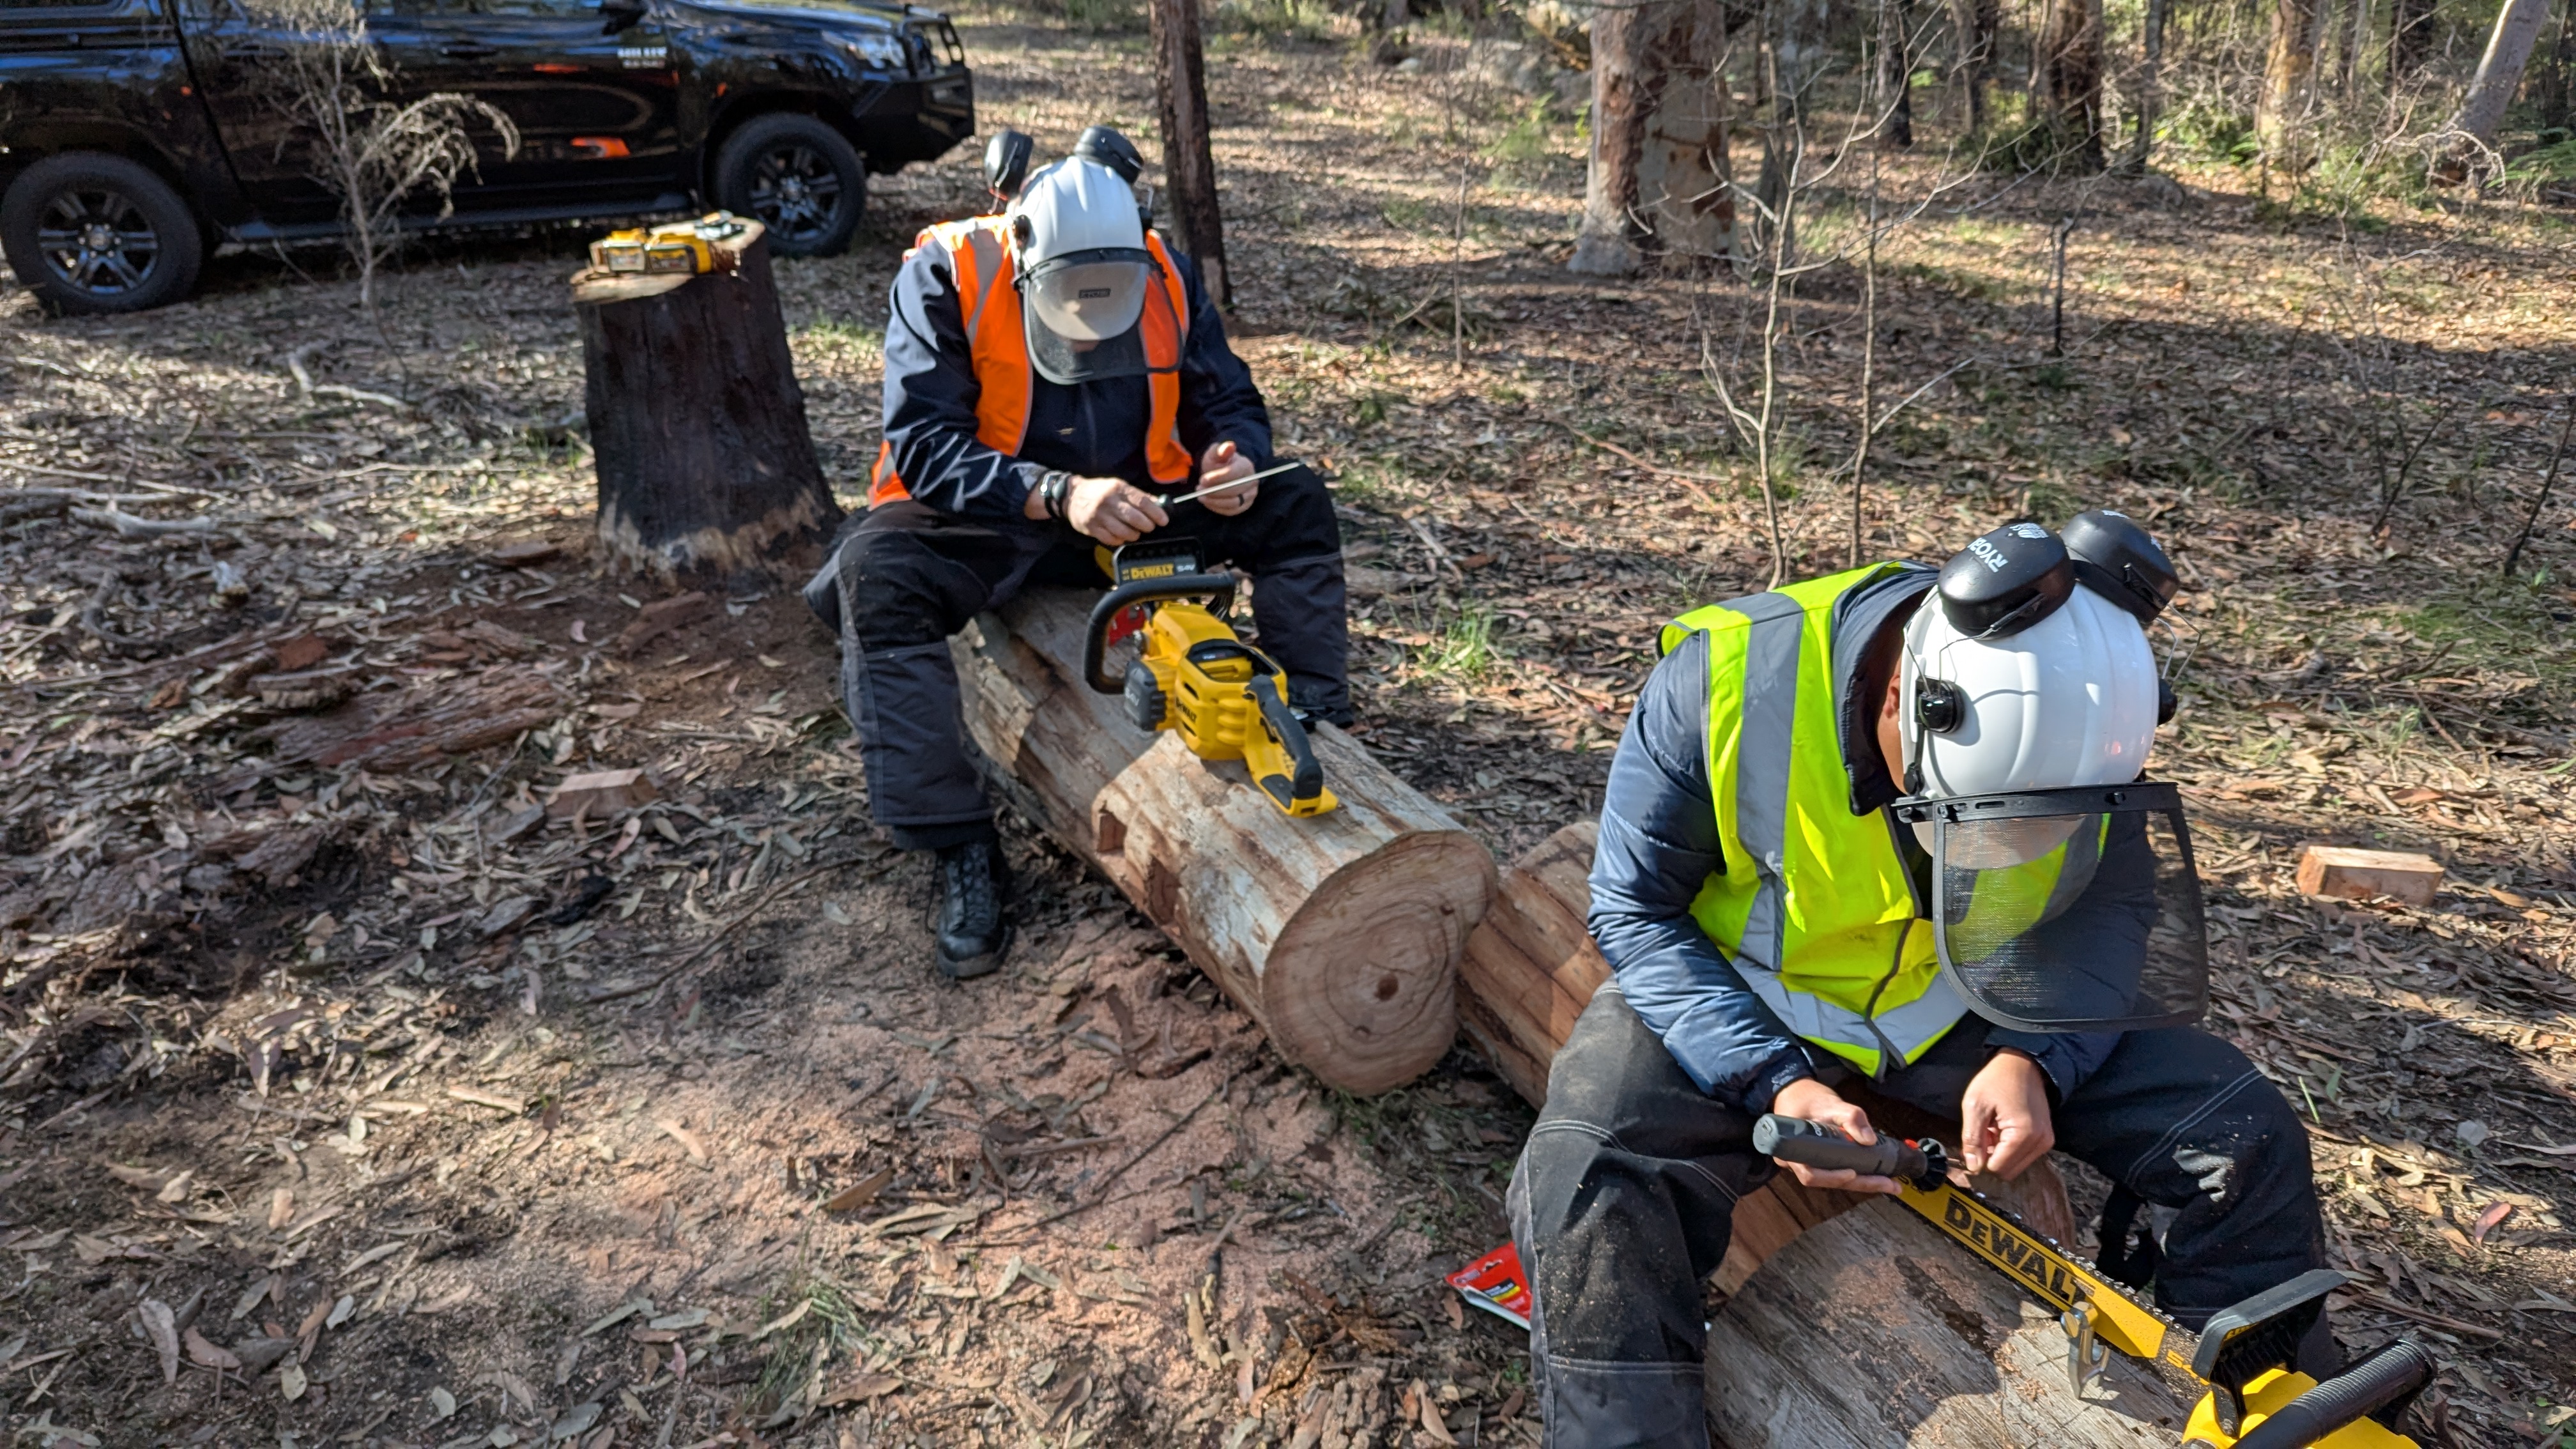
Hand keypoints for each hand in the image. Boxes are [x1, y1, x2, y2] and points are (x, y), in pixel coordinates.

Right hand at [1064, 476, 1168, 544]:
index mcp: (1118, 488)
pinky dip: (1120, 540)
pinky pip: (1112, 539)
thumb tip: (1159, 504)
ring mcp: (1099, 516)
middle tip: (1150, 527)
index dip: (1156, 513)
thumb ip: (1138, 496)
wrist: (1072, 496)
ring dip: (1134, 535)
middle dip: (1147, 526)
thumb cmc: (1100, 491)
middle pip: (1135, 519)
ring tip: (1135, 532)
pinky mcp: (1092, 528)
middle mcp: (1108, 502)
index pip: (1142, 502)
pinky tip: (1122, 536)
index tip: (1163, 520)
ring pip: (1124, 532)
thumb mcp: (1118, 486)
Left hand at [1195, 440, 1258, 516]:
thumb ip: (1220, 450)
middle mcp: (1252, 481)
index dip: (1218, 478)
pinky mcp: (1245, 505)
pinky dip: (1217, 508)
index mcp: (1246, 466)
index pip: (1234, 473)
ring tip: (1200, 495)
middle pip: (1234, 490)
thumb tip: (1229, 446)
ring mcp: (1250, 495)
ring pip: (1233, 503)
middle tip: (1198, 489)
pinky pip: (1232, 511)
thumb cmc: (1219, 463)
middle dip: (1214, 491)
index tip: (1202, 480)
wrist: (1224, 473)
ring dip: (1214, 501)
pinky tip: (1207, 502)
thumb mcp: (1215, 453)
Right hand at [1770, 1078, 1901, 1196]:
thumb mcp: (1830, 1103)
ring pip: (1835, 1179)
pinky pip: (1838, 1171)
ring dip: (1862, 1182)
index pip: (1811, 1174)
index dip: (1832, 1177)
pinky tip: (1877, 1174)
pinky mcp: (1822, 1160)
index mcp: (1794, 1151)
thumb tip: (1869, 1140)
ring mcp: (1811, 1163)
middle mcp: (1800, 1163)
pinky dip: (1858, 1173)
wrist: (1797, 1093)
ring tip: (1889, 1182)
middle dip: (1860, 1184)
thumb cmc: (1809, 1098)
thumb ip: (1850, 1117)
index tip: (1852, 1173)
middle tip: (1890, 1185)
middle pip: (1829, 1181)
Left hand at [1958, 1050, 2055, 1179]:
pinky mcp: (2046, 1139)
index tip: (1975, 1139)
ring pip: (2016, 1165)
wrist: (2022, 1063)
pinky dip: (2011, 1148)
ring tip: (1994, 1127)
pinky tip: (2004, 1127)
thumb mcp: (1975, 1105)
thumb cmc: (1997, 1080)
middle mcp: (2040, 1142)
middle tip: (1985, 1131)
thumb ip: (1972, 1139)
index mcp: (2023, 1135)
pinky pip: (2024, 1156)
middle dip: (1992, 1156)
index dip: (1981, 1158)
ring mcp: (2046, 1142)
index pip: (1997, 1168)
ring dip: (2001, 1152)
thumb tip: (1973, 1167)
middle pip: (2008, 1170)